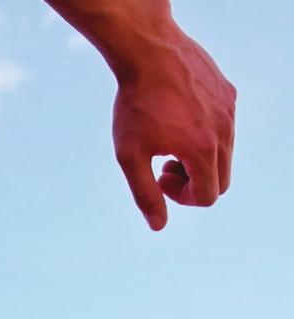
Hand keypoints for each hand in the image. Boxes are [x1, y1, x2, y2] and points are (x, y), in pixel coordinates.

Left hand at [112, 28, 235, 230]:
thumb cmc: (135, 104)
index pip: (207, 197)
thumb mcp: (130, 156)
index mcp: (202, 149)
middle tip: (165, 167)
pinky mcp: (228, 93)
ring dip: (200, 161)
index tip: (160, 179)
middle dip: (193, 183)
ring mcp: (229, 110)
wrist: (148, 50)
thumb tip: (158, 226)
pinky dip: (206, 137)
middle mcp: (224, 130)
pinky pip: (225, 128)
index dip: (182, 199)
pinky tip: (180, 123)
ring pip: (225, 154)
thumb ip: (145, 194)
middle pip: (221, 180)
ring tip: (170, 146)